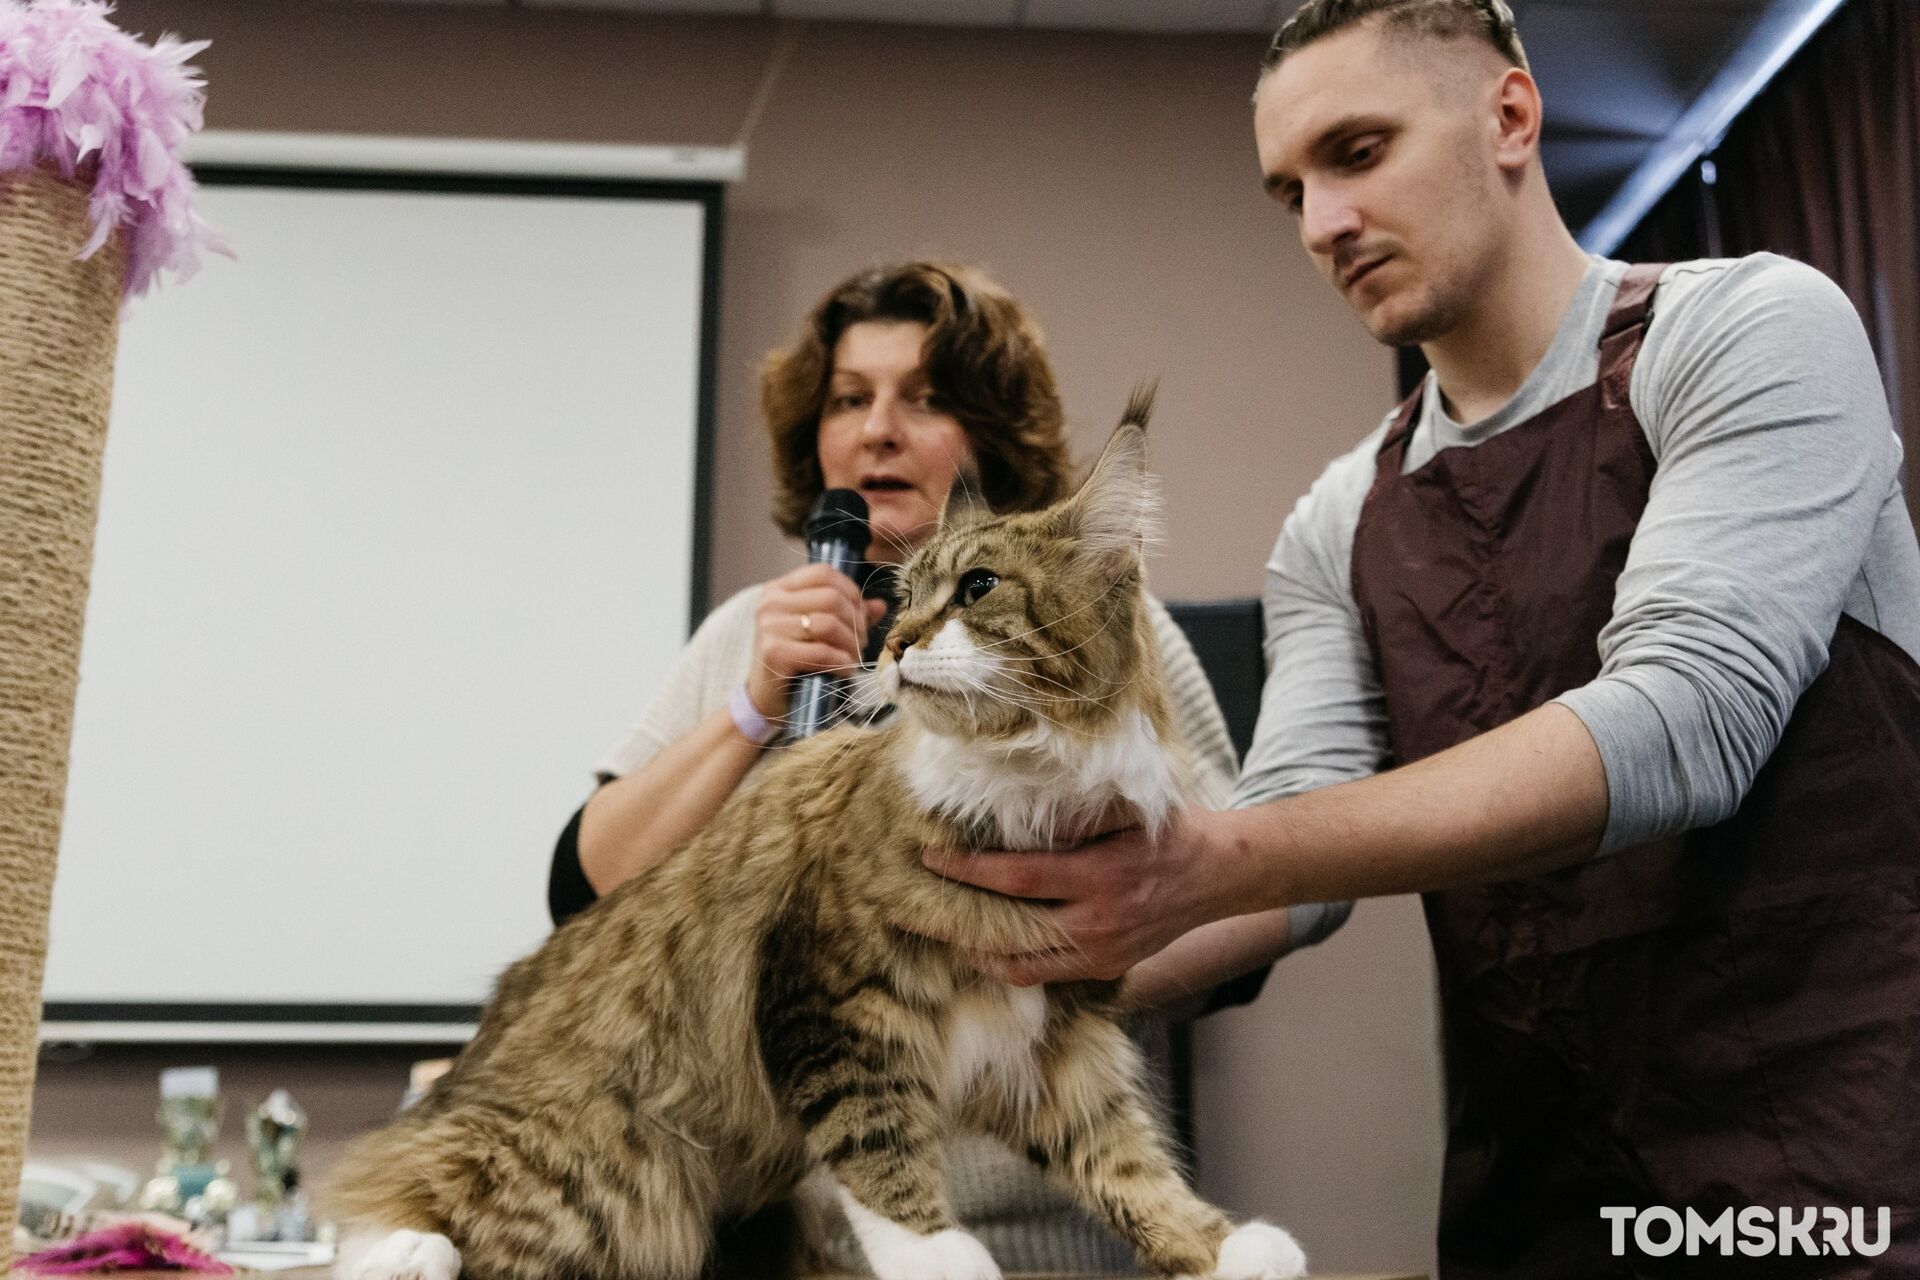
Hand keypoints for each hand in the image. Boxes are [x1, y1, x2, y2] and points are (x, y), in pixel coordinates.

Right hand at [748, 564, 888, 718]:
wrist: (766, 699)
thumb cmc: (795, 663)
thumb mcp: (820, 633)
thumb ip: (848, 615)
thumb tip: (880, 605)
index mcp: (778, 590)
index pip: (824, 573)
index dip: (851, 592)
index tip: (860, 615)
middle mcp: (770, 603)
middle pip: (831, 598)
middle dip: (856, 622)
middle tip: (860, 642)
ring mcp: (769, 627)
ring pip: (829, 624)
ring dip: (851, 644)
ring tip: (853, 657)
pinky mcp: (774, 653)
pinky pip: (822, 652)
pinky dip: (842, 662)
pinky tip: (845, 671)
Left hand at [921, 809, 1233, 985]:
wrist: (1217, 875)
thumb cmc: (1166, 831)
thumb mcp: (1126, 809)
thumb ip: (1074, 812)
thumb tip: (1009, 803)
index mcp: (1100, 877)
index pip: (1018, 878)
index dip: (969, 871)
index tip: (929, 858)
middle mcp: (1097, 923)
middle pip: (1008, 930)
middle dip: (953, 921)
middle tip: (905, 908)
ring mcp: (1101, 954)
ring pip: (1020, 965)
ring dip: (974, 951)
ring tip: (937, 931)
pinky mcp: (1105, 970)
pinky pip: (1044, 975)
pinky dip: (1008, 965)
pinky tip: (981, 948)